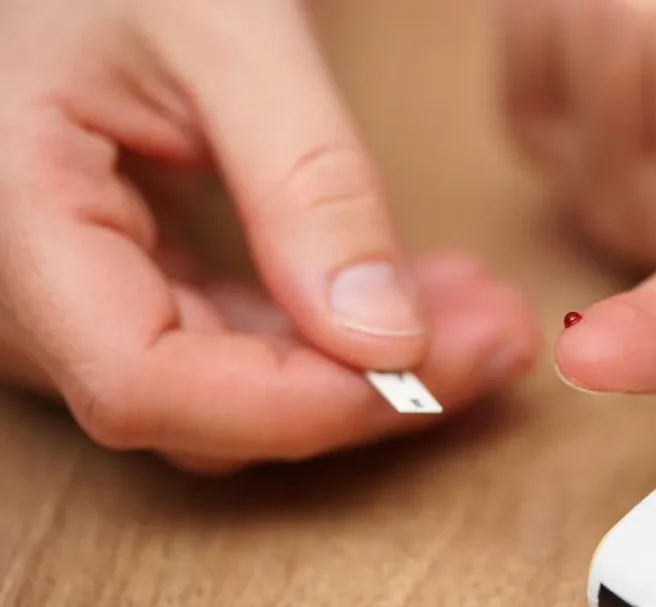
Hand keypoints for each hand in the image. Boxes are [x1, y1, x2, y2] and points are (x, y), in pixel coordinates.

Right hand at [0, 0, 538, 472]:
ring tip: (482, 314)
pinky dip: (337, 330)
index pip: (142, 380)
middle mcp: (31, 289)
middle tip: (498, 339)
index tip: (426, 371)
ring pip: (238, 391)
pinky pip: (241, 343)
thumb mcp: (228, 39)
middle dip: (371, 389)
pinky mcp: (136, 284)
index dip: (293, 404)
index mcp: (19, 218)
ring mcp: (82, 297)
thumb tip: (388, 339)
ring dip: (372, 365)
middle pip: (209, 409)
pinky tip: (423, 298)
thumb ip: (306, 185)